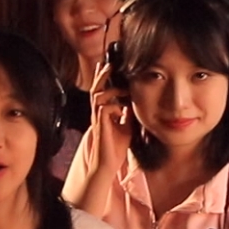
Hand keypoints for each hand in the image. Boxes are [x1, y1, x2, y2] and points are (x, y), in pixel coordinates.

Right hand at [87, 58, 131, 175]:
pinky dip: (115, 106)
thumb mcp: (126, 126)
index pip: (101, 90)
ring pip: (97, 95)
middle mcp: (97, 113)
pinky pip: (104, 108)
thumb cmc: (115, 147)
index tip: (110, 64)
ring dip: (111, 89)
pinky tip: (123, 111)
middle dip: (102, 75)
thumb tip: (132, 103)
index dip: (103, 77)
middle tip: (110, 63)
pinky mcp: (100, 126)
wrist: (107, 165)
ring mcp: (97, 119)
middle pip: (95, 88)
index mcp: (103, 112)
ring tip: (124, 89)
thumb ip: (127, 114)